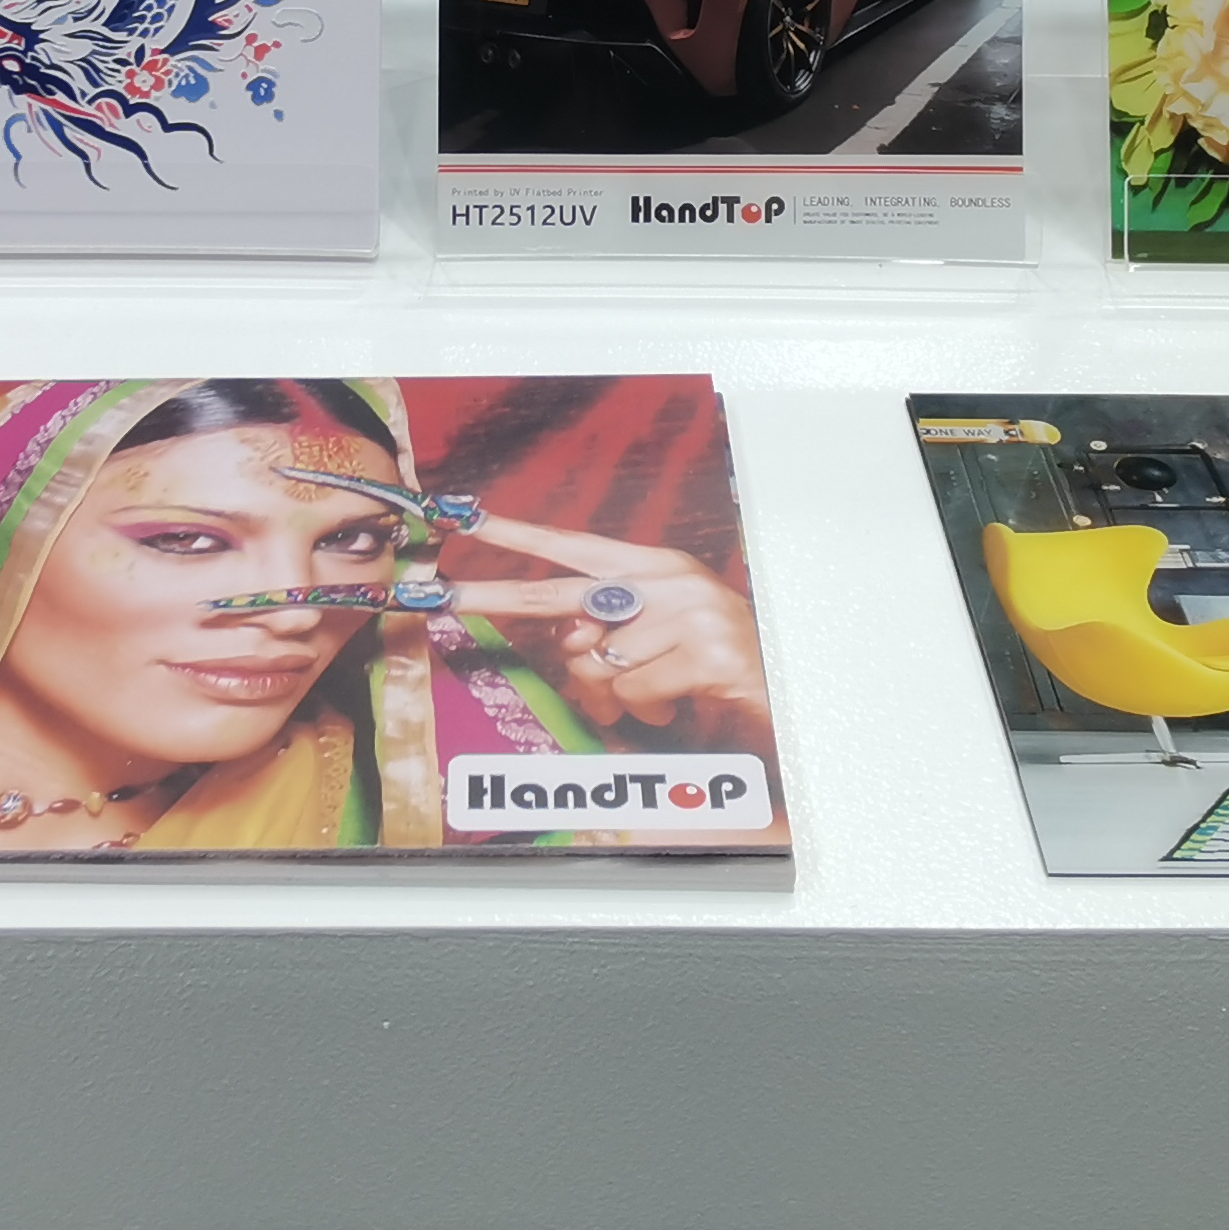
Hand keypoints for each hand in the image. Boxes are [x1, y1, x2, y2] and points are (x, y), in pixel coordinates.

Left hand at [432, 512, 773, 747]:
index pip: (571, 544)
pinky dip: (647, 712)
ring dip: (614, 697)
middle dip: (491, 594)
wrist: (788, 685)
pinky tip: (679, 704)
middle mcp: (667, 580)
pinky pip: (633, 692)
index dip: (514, 532)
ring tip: (657, 697)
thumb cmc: (714, 661)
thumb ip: (608, 629)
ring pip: (595, 664)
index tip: (461, 517)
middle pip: (556, 592)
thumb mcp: (660, 632)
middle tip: (440, 594)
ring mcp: (688, 613)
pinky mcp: (704, 653)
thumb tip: (568, 642)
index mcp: (653, 565)